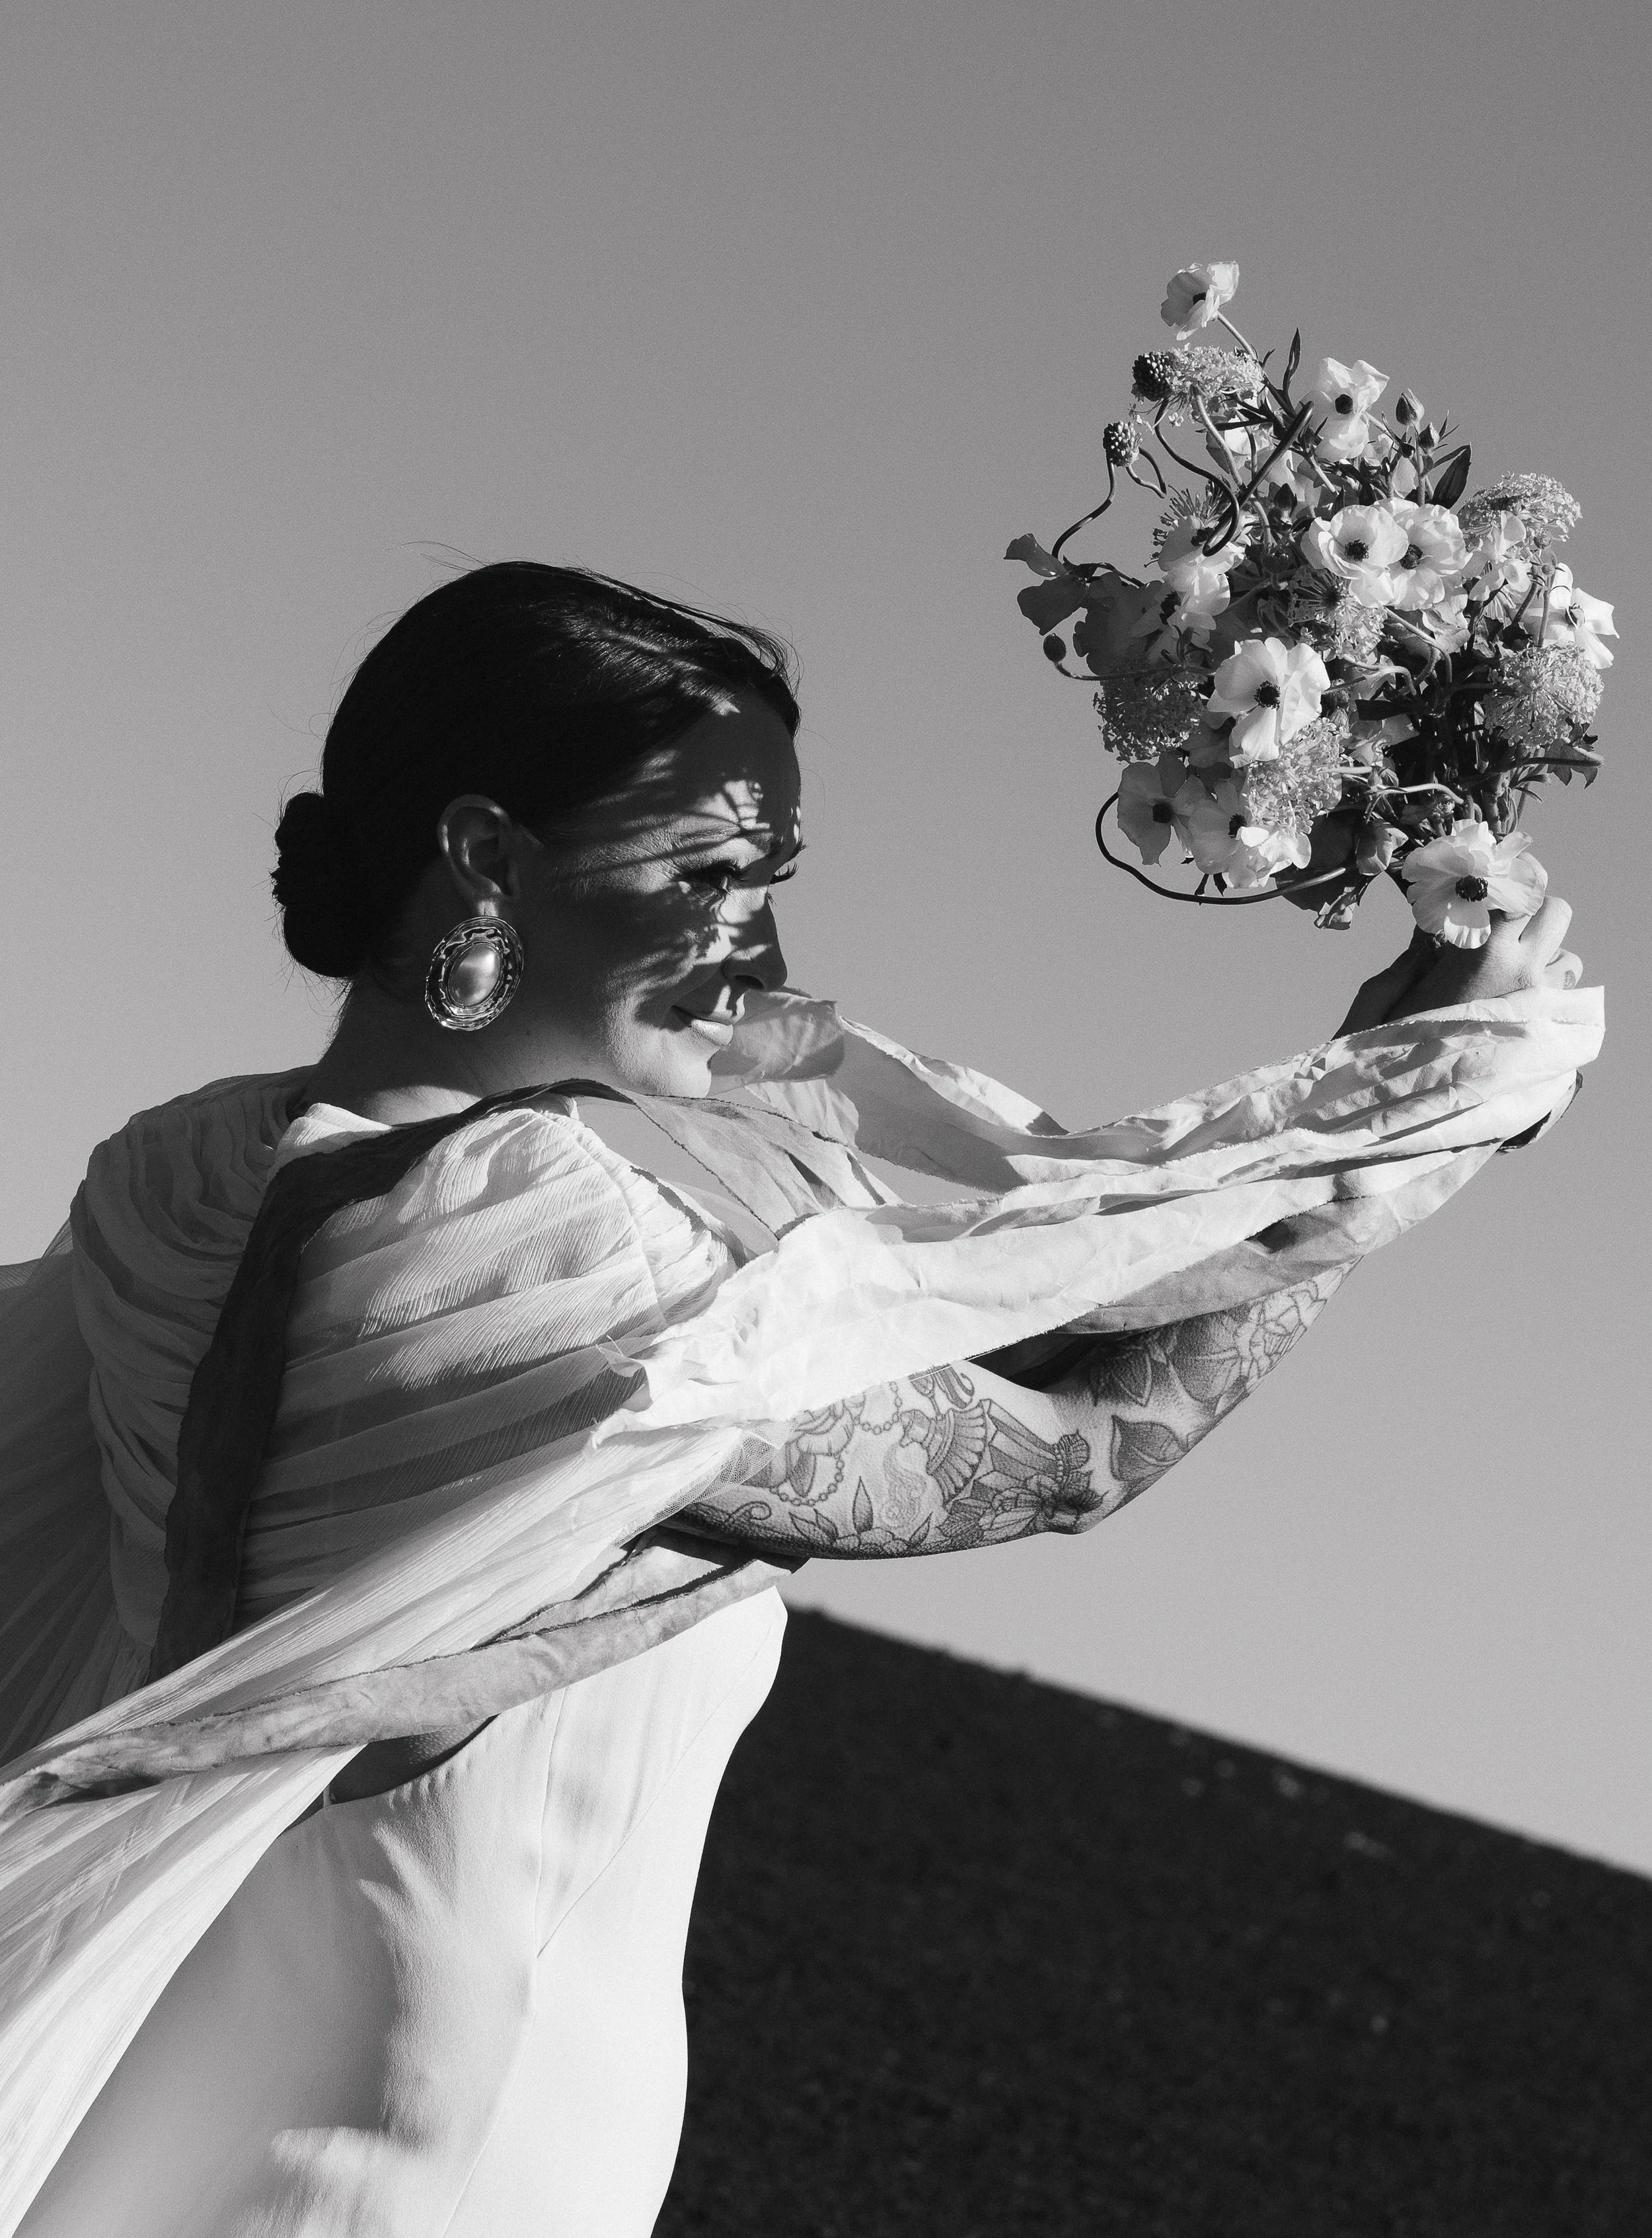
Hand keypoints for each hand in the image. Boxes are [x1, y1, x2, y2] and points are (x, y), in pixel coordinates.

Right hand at [1337, 899, 1581, 1033]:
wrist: (1407, 1102)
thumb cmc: (1386, 1048)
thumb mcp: (1385, 994)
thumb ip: (1412, 956)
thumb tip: (1428, 931)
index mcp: (1478, 950)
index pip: (1515, 891)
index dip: (1507, 883)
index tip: (1494, 884)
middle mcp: (1518, 968)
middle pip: (1556, 912)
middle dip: (1534, 915)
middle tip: (1505, 929)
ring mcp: (1538, 1001)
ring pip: (1568, 957)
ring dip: (1545, 959)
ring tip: (1510, 977)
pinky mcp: (1545, 1030)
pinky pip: (1565, 997)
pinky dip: (1548, 993)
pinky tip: (1517, 1006)